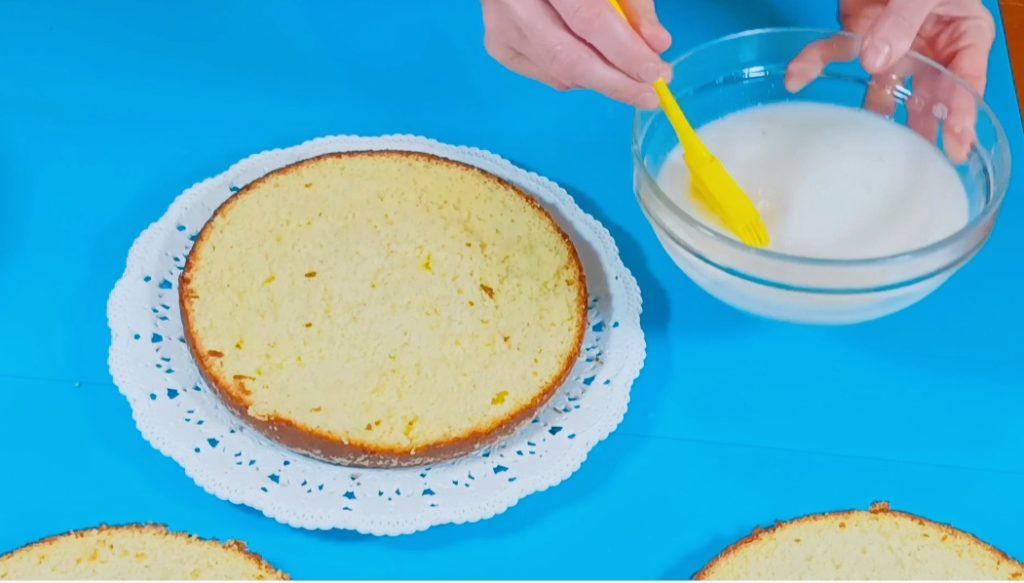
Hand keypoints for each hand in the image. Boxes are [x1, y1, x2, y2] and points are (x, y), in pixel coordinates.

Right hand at [481, 0, 672, 108]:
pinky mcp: (499, 46)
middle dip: (615, 84)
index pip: (588, 20)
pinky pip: (548, 74)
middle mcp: (514, 3)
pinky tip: (593, 65)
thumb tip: (657, 46)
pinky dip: (578, 77)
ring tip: (630, 78)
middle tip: (649, 96)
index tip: (655, 73)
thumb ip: (633, 4)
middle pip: (568, 58)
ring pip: (559, 72)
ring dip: (601, 81)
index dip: (624, 52)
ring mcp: (501, 27)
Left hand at [788, 0, 995, 161]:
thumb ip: (904, 19)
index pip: (967, 81)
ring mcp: (892, 42)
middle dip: (922, 128)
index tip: (957, 147)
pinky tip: (796, 78)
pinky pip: (834, 53)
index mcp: (964, 34)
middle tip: (918, 165)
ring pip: (881, 85)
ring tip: (863, 144)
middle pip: (927, 94)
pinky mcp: (858, 34)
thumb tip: (877, 60)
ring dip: (869, 111)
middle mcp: (929, 45)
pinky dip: (813, 63)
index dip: (962, 115)